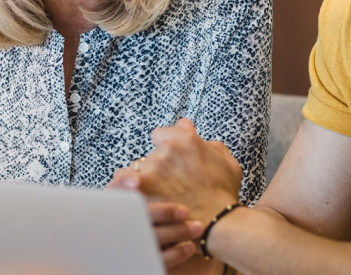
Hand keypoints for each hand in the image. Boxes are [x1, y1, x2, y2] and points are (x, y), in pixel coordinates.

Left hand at [115, 118, 242, 221]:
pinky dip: (127, 189)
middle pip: (150, 154)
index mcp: (187, 139)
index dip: (165, 147)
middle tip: (169, 184)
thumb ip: (208, 143)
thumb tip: (188, 128)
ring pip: (134, 168)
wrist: (216, 222)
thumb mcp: (227, 163)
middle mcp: (167, 149)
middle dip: (157, 167)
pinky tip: (136, 198)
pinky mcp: (142, 186)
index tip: (170, 160)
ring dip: (142, 179)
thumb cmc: (223, 194)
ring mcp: (153, 167)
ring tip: (155, 196)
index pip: (161, 134)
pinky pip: (123, 182)